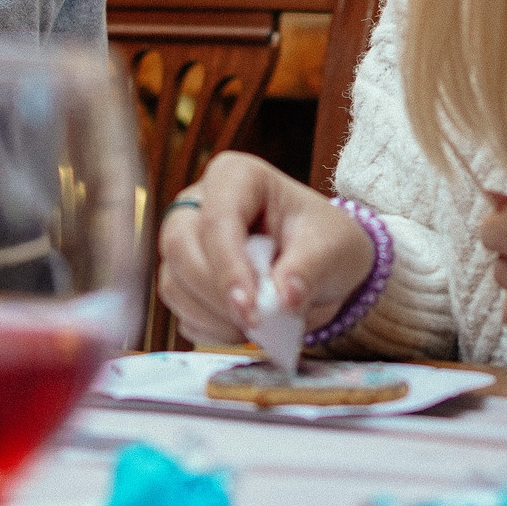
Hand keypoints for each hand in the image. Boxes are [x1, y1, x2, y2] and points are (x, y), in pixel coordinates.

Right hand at [154, 152, 376, 346]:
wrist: (324, 267)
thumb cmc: (326, 242)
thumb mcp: (333, 249)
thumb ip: (308, 270)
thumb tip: (283, 300)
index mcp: (237, 176)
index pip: (217, 219)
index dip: (229, 268)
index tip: (251, 311)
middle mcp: (200, 202)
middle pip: (180, 247)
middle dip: (216, 294)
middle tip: (256, 324)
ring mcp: (186, 239)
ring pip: (172, 282)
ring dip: (212, 316)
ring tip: (258, 328)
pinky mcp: (183, 276)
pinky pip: (179, 308)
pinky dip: (210, 329)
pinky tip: (243, 329)